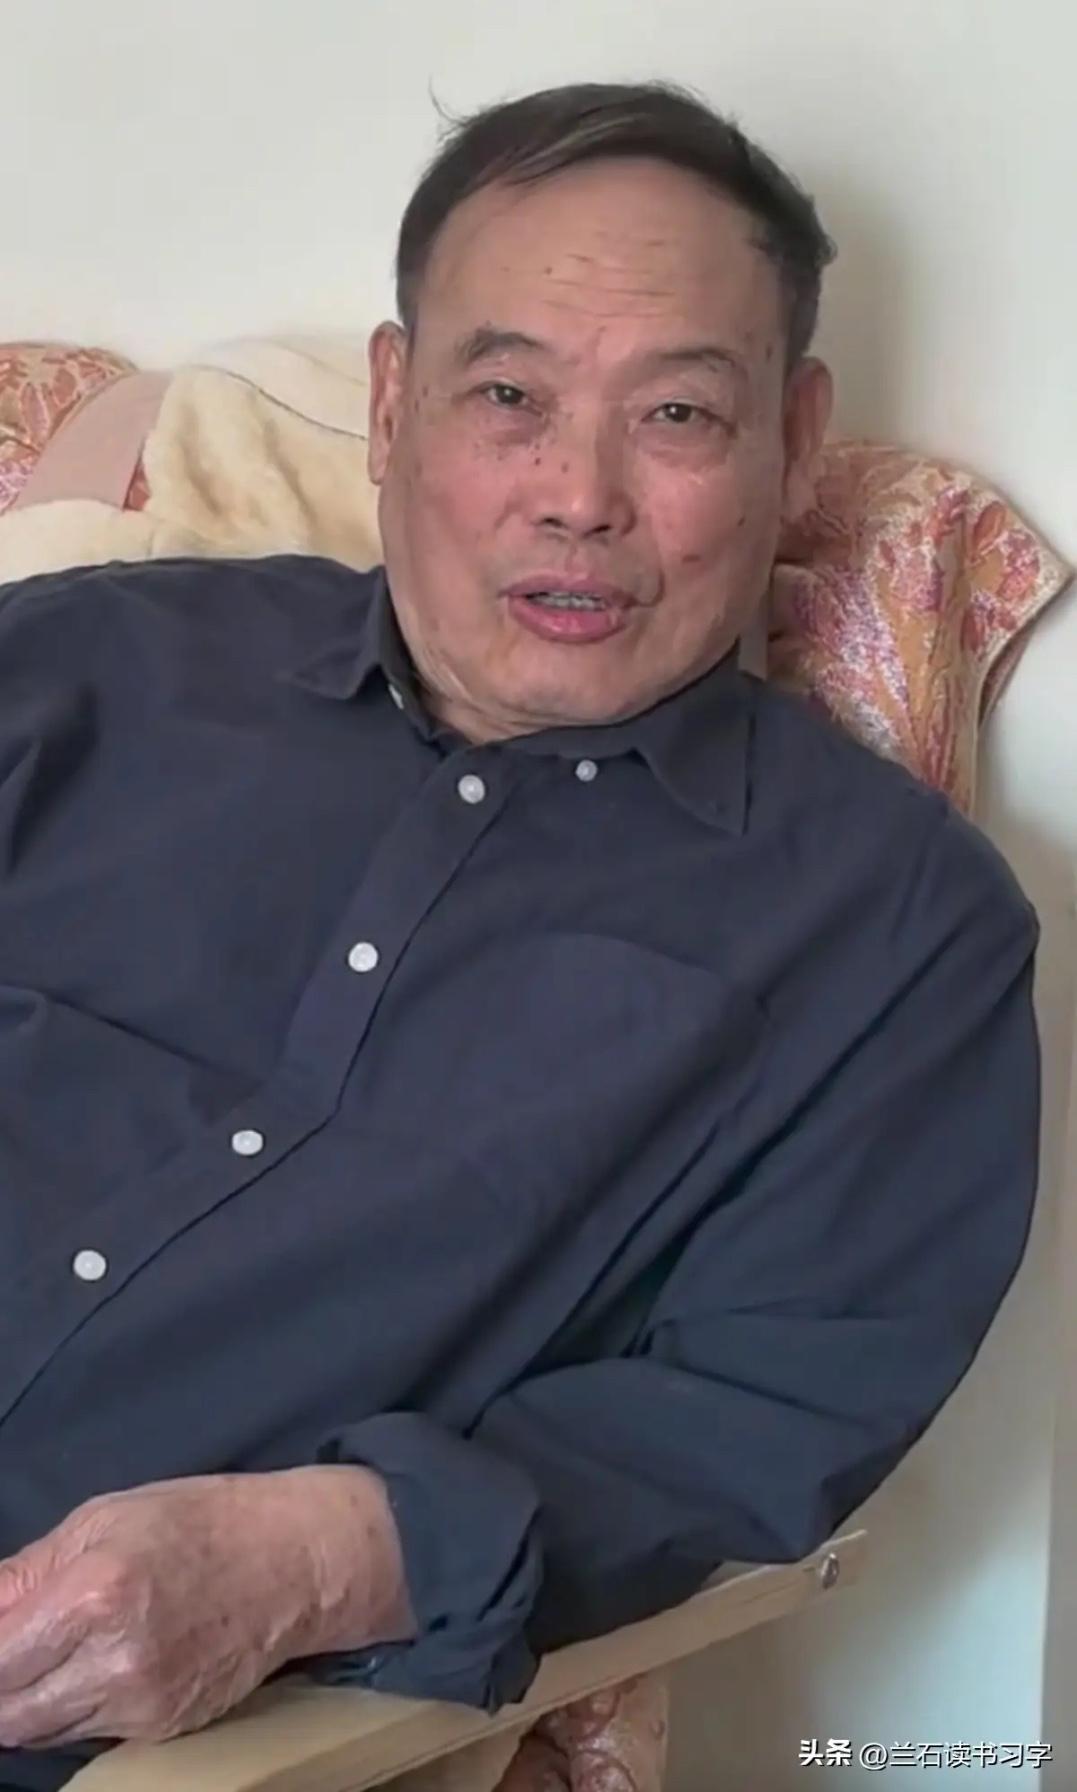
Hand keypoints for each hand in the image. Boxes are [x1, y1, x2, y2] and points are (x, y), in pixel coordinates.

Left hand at [0, 1465, 408, 1749]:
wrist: (292, 1560)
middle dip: (0, 1686)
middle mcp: (113, 1661)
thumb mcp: (104, 1517)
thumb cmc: (198, 1522)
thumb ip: (29, 1571)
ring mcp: (140, 1704)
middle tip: (15, 1653)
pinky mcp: (162, 1728)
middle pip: (8, 1715)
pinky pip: (88, 1733)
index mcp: (94, 1594)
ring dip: (29, 1702)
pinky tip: (93, 1668)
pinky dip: (75, 1708)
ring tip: (51, 1657)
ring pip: (42, 1733)